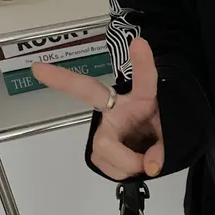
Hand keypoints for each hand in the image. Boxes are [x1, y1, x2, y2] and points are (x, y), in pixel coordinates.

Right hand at [33, 38, 163, 180]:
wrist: (158, 156)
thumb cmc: (164, 136)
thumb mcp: (174, 138)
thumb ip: (165, 149)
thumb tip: (149, 165)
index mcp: (142, 100)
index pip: (145, 80)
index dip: (143, 63)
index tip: (139, 42)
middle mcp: (118, 110)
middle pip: (89, 92)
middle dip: (64, 79)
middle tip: (40, 69)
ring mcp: (106, 129)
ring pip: (105, 147)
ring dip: (127, 163)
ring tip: (144, 163)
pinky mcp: (100, 150)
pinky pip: (106, 166)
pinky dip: (122, 171)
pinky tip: (131, 167)